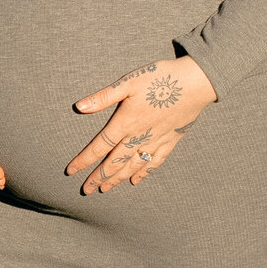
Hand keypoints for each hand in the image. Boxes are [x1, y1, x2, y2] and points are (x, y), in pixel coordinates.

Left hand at [65, 55, 216, 194]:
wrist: (195, 82)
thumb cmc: (160, 77)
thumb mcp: (128, 82)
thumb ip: (104, 97)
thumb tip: (79, 106)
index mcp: (125, 122)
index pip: (99, 147)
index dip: (83, 160)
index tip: (71, 171)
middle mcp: (138, 136)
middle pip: (114, 162)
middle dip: (99, 177)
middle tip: (87, 190)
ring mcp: (155, 141)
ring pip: (132, 166)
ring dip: (118, 179)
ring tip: (106, 189)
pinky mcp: (170, 140)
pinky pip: (154, 162)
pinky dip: (144, 173)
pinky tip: (136, 181)